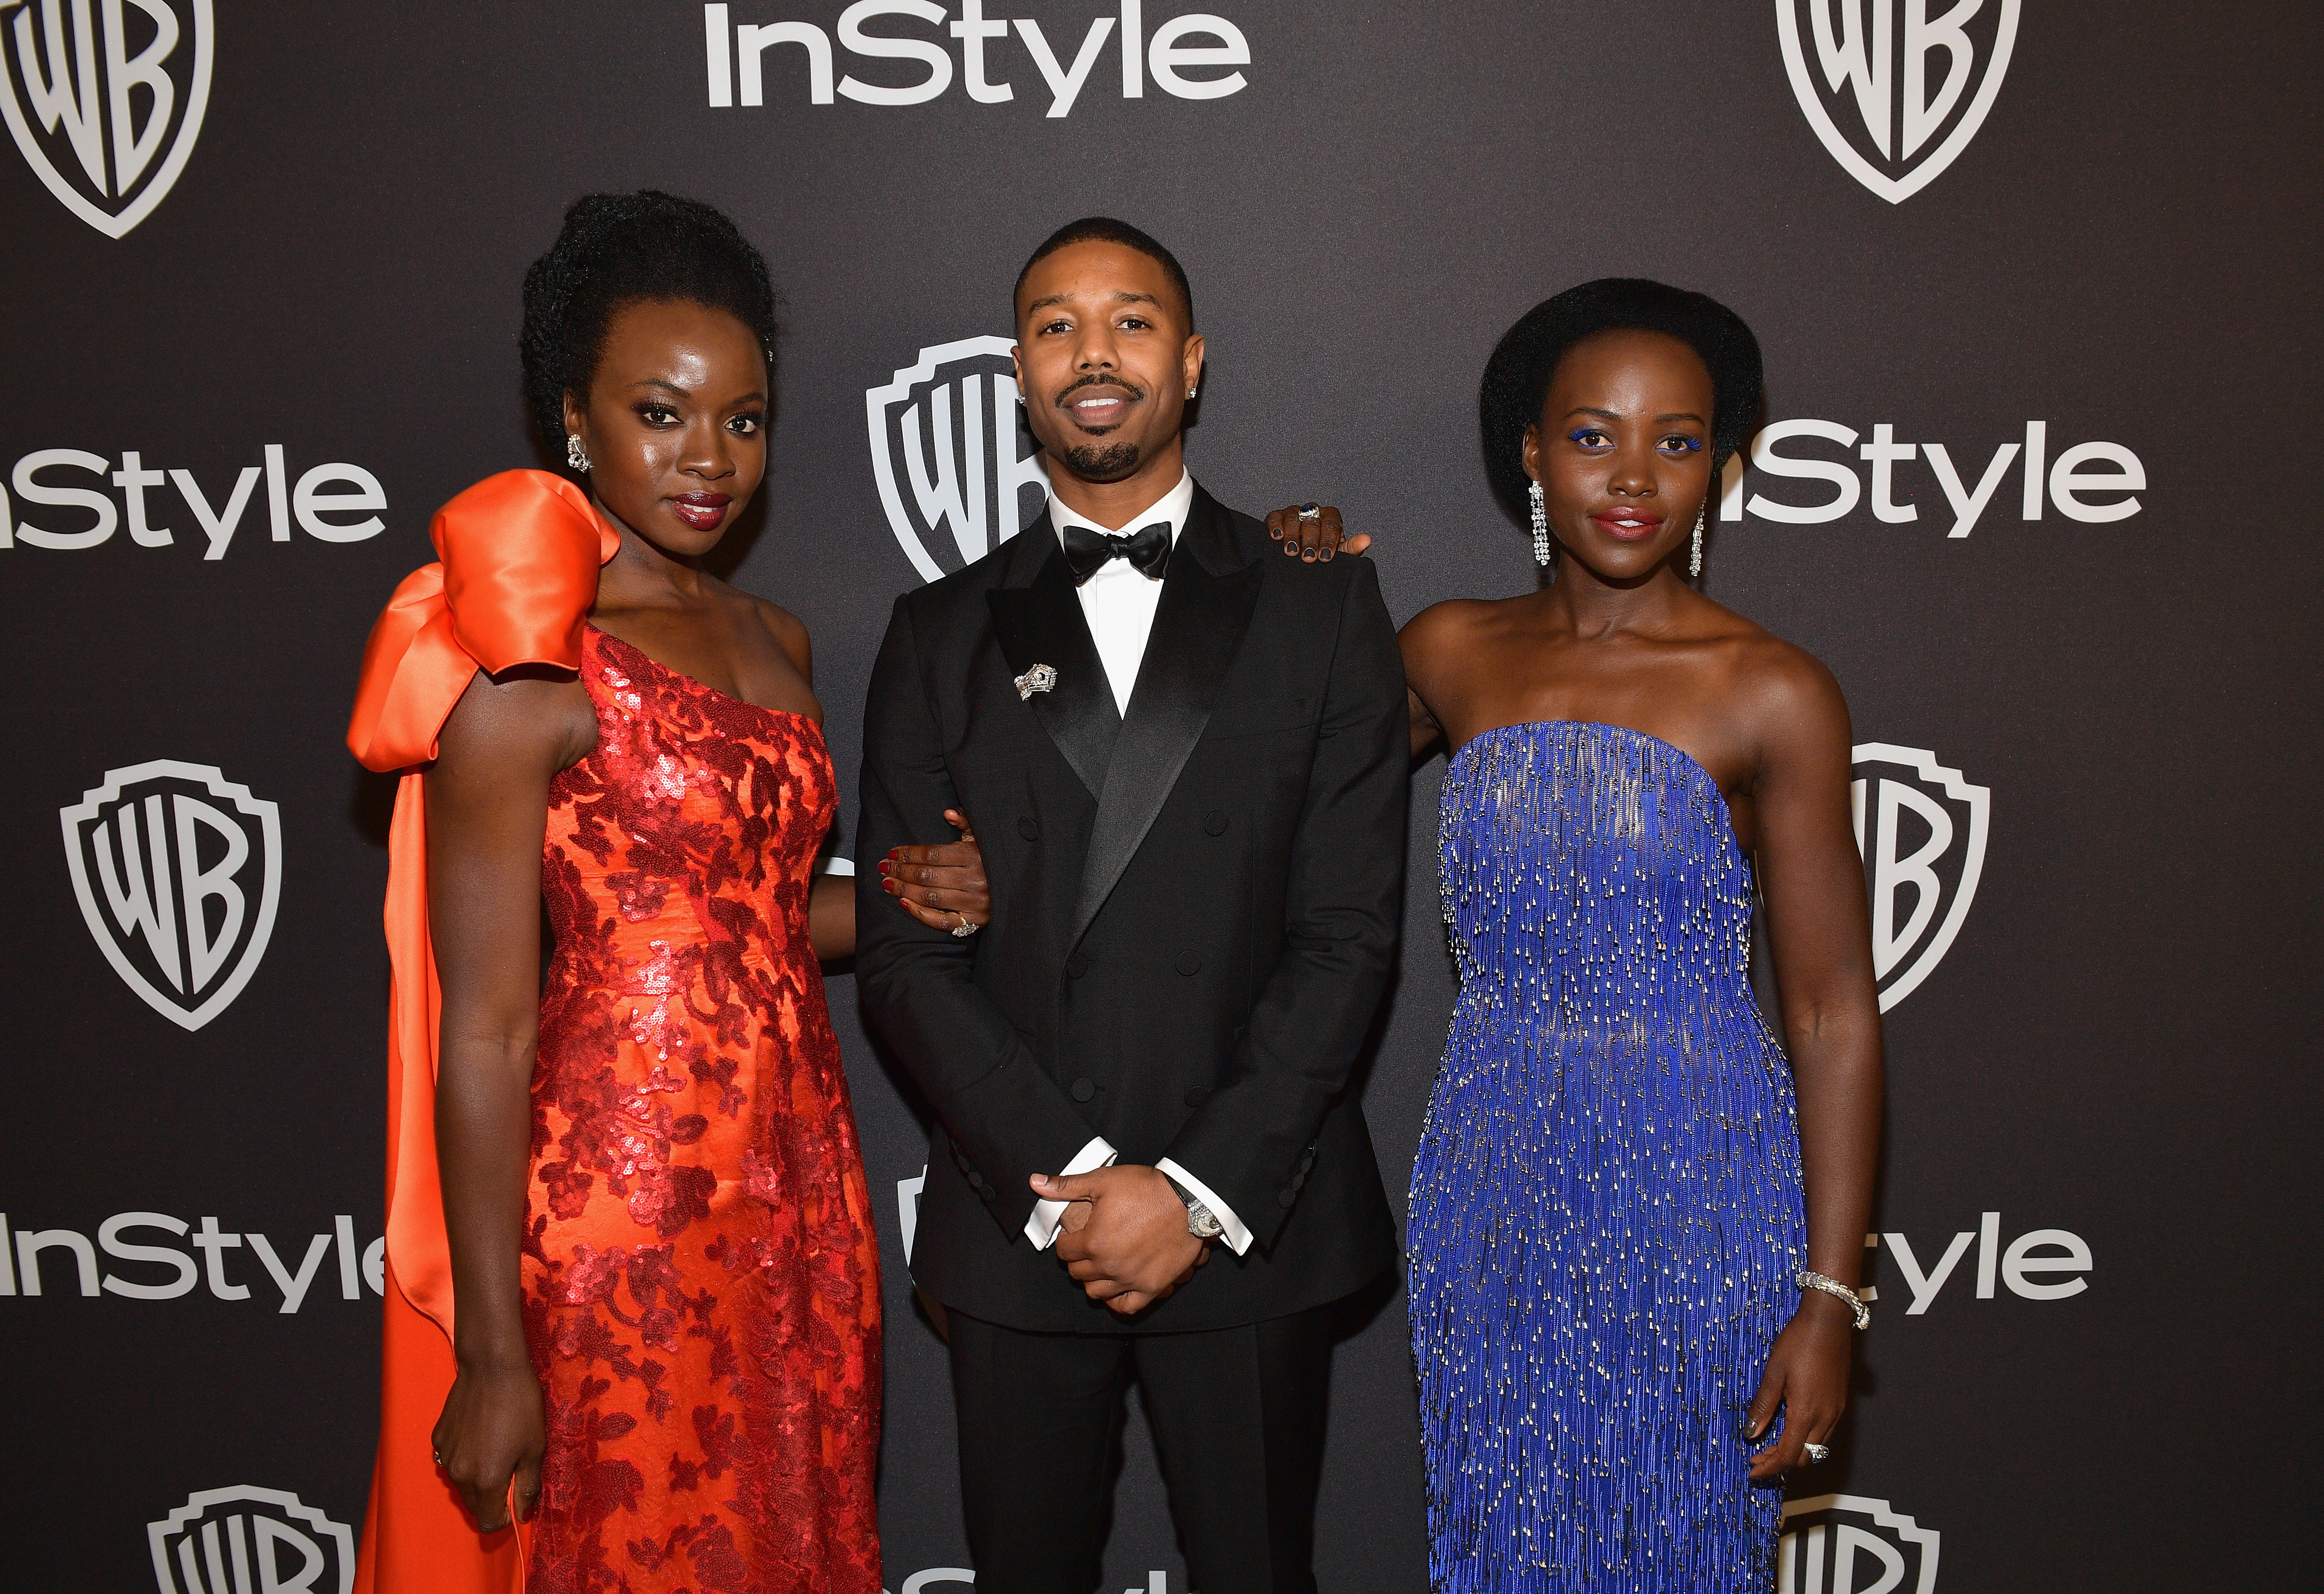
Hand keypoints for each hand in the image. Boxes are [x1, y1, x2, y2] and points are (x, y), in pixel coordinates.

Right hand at [432, 1359, 544, 1531]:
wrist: (492, 1368)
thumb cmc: (520, 1406)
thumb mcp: (535, 1448)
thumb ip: (528, 1486)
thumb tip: (523, 1514)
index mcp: (486, 1481)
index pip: (489, 1523)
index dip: (505, 1517)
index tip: (516, 1499)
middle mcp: (460, 1474)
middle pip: (474, 1506)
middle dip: (492, 1498)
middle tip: (511, 1469)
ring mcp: (445, 1456)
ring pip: (461, 1483)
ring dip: (477, 1477)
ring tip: (496, 1446)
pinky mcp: (438, 1438)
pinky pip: (451, 1460)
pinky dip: (464, 1456)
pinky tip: (479, 1433)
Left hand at [880, 809, 989, 932]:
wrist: (1018, 891)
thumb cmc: (993, 860)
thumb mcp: (982, 837)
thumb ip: (966, 822)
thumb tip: (948, 813)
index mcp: (974, 856)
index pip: (933, 855)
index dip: (909, 854)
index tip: (892, 853)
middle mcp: (974, 880)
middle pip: (927, 875)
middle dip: (901, 871)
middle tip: (883, 868)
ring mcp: (975, 903)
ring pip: (930, 897)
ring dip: (904, 890)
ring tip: (887, 884)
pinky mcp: (974, 921)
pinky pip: (942, 920)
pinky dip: (920, 914)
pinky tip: (903, 903)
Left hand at [1034, 1165, 1207, 1314]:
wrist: (1187, 1200)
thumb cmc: (1146, 1189)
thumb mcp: (1102, 1180)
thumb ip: (1066, 1185)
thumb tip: (1035, 1182)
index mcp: (1093, 1242)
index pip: (1064, 1252)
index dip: (1065, 1242)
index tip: (1072, 1235)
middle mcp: (1108, 1266)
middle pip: (1078, 1273)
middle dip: (1077, 1260)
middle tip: (1085, 1248)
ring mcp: (1130, 1280)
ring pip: (1096, 1292)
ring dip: (1093, 1280)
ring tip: (1099, 1266)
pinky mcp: (1151, 1287)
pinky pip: (1126, 1306)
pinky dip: (1116, 1301)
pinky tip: (1115, 1289)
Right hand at [1264, 503, 1372, 562]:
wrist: (1307, 558)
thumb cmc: (1323, 553)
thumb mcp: (1340, 554)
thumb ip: (1353, 547)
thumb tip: (1366, 540)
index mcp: (1330, 517)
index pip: (1331, 523)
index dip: (1328, 540)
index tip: (1325, 557)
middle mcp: (1313, 511)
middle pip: (1312, 520)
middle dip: (1310, 540)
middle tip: (1308, 557)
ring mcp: (1295, 512)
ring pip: (1293, 517)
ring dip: (1292, 535)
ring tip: (1291, 552)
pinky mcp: (1278, 517)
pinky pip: (1275, 516)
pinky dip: (1275, 525)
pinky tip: (1276, 537)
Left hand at [1744, 1288, 1854, 1479]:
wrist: (1829, 1320)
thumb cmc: (1799, 1341)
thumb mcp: (1773, 1373)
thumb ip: (1763, 1406)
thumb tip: (1751, 1433)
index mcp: (1806, 1413)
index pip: (1788, 1455)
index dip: (1769, 1467)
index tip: (1753, 1471)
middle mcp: (1826, 1417)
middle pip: (1804, 1458)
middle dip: (1780, 1463)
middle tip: (1757, 1459)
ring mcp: (1836, 1411)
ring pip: (1816, 1448)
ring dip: (1793, 1453)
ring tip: (1769, 1448)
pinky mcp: (1840, 1402)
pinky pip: (1824, 1434)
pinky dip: (1805, 1441)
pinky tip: (1789, 1430)